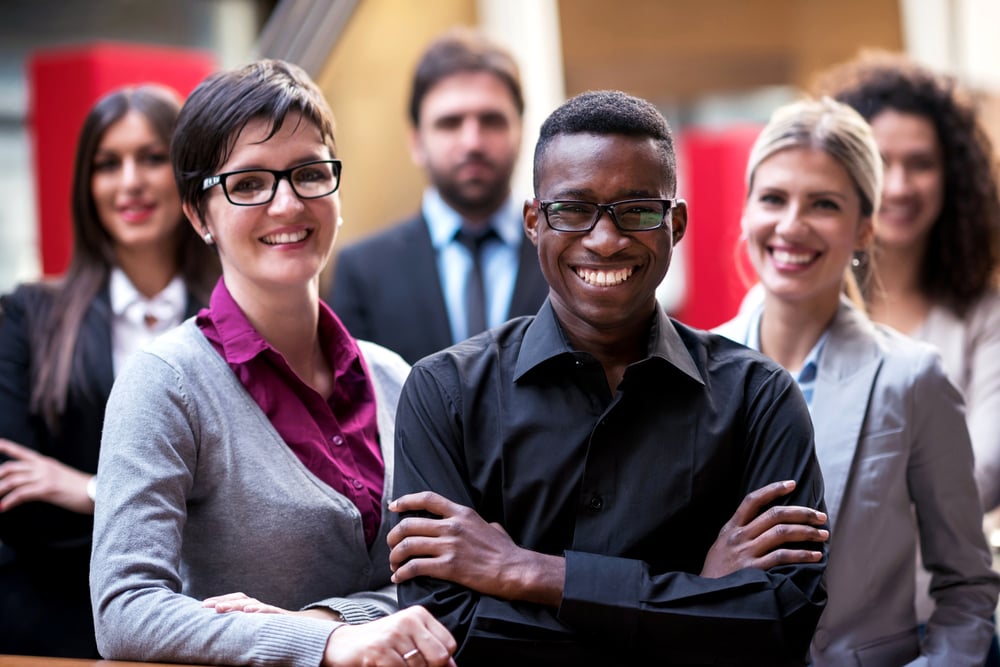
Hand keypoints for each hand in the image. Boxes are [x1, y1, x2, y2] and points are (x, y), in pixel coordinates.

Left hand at [0, 438, 93, 513]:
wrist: (95, 492)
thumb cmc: (79, 487)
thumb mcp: (59, 476)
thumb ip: (44, 476)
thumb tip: (30, 483)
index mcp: (45, 462)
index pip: (21, 452)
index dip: (6, 447)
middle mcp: (43, 466)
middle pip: (10, 467)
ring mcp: (44, 477)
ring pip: (12, 480)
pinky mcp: (47, 489)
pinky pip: (21, 494)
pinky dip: (9, 501)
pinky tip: (3, 508)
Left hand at [202, 592, 342, 620]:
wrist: (305, 629)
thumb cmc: (277, 630)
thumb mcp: (257, 627)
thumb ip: (244, 626)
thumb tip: (221, 631)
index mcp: (253, 607)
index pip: (235, 599)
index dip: (219, 599)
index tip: (202, 606)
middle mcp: (260, 606)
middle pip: (239, 599)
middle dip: (222, 601)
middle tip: (206, 606)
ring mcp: (270, 610)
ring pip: (250, 603)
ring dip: (235, 604)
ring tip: (220, 608)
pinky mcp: (280, 616)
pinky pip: (269, 611)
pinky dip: (259, 609)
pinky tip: (249, 611)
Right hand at [323, 605, 456, 666]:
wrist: (343, 644)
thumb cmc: (380, 643)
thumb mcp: (408, 640)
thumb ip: (431, 650)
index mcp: (419, 615)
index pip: (449, 644)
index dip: (442, 661)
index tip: (426, 662)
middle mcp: (408, 620)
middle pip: (439, 657)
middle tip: (409, 665)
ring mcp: (393, 634)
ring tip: (394, 664)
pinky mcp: (380, 650)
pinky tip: (385, 666)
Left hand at [388, 491, 563, 605]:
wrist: (514, 569)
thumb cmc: (506, 550)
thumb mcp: (491, 526)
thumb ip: (479, 523)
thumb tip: (484, 524)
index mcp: (461, 513)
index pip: (427, 499)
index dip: (405, 501)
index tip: (393, 506)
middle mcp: (452, 526)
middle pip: (409, 524)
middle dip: (394, 536)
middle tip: (391, 546)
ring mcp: (449, 546)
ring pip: (408, 546)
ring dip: (394, 557)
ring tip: (394, 566)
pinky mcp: (448, 567)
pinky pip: (415, 567)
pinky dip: (402, 573)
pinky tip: (399, 579)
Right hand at [700, 480, 827, 577]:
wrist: (708, 596)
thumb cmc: (717, 571)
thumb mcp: (721, 544)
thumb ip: (739, 531)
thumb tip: (765, 522)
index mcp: (731, 527)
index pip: (753, 500)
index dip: (773, 489)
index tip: (791, 483)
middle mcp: (739, 536)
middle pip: (774, 515)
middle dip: (802, 513)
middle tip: (820, 516)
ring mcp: (746, 552)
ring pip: (781, 533)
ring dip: (807, 532)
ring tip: (823, 534)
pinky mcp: (753, 570)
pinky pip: (782, 557)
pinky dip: (802, 555)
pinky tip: (815, 555)